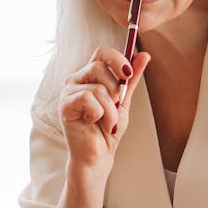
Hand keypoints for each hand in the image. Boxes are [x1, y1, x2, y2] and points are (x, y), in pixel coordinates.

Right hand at [59, 45, 149, 173]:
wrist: (99, 155)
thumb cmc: (108, 129)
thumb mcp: (124, 101)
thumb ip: (131, 79)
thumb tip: (144, 55)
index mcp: (90, 75)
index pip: (102, 52)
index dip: (117, 58)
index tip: (128, 74)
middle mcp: (76, 80)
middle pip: (98, 66)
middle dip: (115, 89)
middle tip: (115, 106)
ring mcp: (68, 92)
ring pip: (97, 88)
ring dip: (110, 109)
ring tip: (108, 122)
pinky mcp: (64, 105)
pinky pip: (88, 99)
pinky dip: (99, 114)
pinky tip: (93, 123)